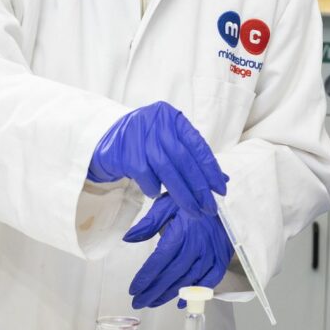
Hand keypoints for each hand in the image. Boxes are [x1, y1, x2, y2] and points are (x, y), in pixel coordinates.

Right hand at [87, 102, 228, 214]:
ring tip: (192, 210)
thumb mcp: (169, 143)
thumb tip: (222, 179)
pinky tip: (156, 195)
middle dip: (199, 187)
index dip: (210, 169)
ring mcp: (140, 137)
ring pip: (167, 170)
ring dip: (182, 194)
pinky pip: (146, 177)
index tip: (220, 189)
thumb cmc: (144, 143)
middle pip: (184, 160)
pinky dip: (154, 189)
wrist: (108, 141)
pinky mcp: (126, 153)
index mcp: (172, 118)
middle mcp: (157, 123)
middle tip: (209, 207)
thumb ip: (192, 157)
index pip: (197, 145)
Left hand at [123, 194, 232, 308]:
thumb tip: (128, 239)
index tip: (134, 289)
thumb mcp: (167, 203)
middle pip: (171, 274)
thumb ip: (148, 223)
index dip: (146, 277)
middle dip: (153, 291)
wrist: (221, 198)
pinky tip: (181, 302)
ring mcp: (211, 254)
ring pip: (187, 280)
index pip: (159, 260)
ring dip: (169, 294)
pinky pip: (208, 281)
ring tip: (153, 302)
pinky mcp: (221, 259)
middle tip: (138, 302)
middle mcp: (196, 246)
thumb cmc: (191, 199)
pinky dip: (195, 293)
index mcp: (181, 232)